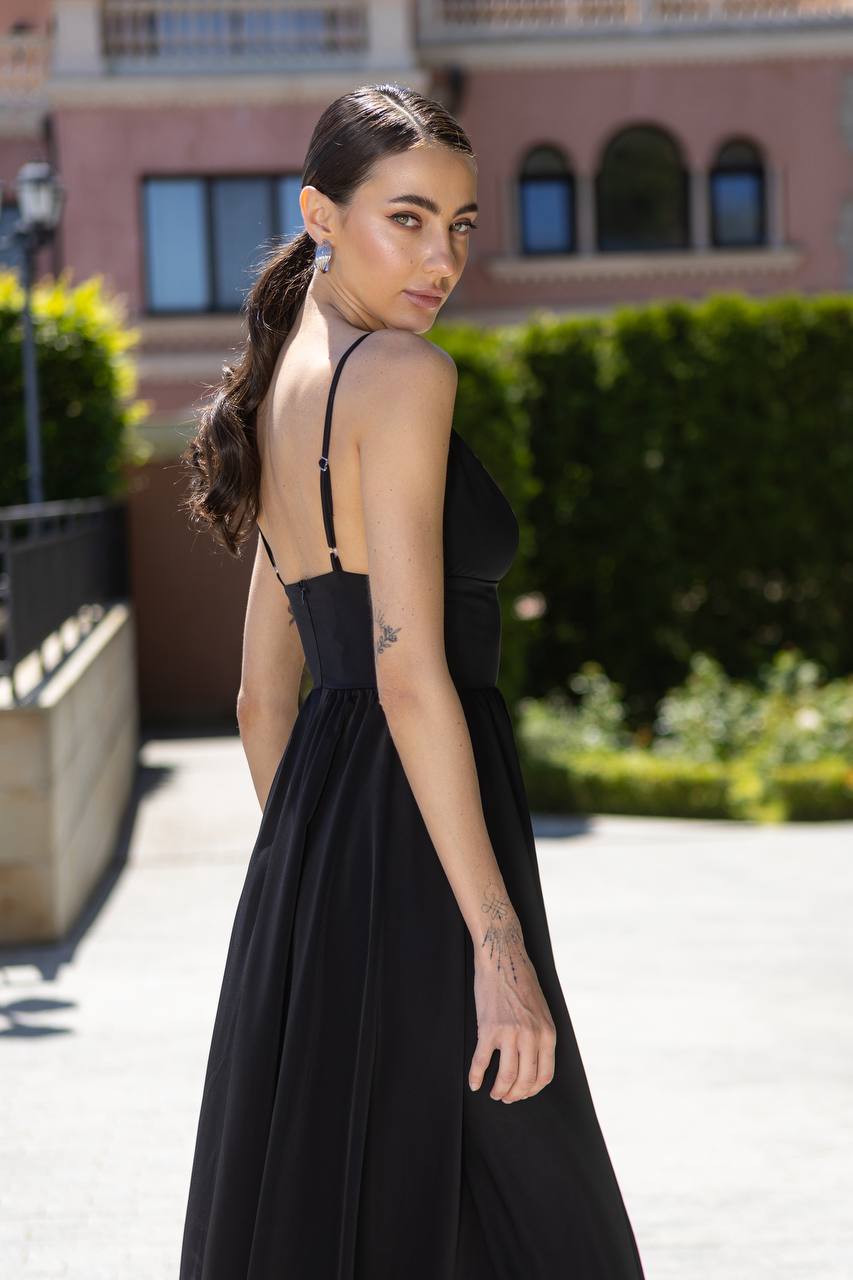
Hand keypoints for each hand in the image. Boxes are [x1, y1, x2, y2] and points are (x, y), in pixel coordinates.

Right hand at [467, 888, 556, 1103]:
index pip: (544, 1075)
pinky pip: (481, 1061)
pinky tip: (473, 1083)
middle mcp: (532, 1036)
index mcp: (547, 1033)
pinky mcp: (489, 1028)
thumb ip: (540, 1035)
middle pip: (525, 1080)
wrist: (504, 958)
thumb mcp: (541, 1010)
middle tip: (505, 1097)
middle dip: (515, 1095)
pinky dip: (476, 1076)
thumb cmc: (522, 982)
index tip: (523, 1093)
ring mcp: (510, 1033)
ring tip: (493, 1093)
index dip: (532, 1090)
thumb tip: (534, 1060)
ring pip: (505, 1077)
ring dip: (499, 1091)